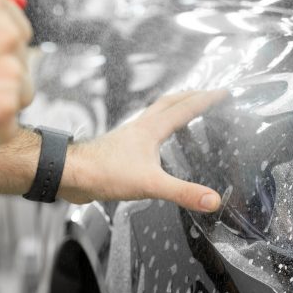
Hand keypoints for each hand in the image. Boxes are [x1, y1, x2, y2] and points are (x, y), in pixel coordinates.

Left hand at [59, 90, 227, 211]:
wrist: (69, 174)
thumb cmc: (104, 174)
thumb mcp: (150, 184)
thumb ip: (183, 192)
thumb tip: (212, 200)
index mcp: (151, 129)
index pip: (185, 109)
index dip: (206, 100)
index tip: (223, 92)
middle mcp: (141, 127)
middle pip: (169, 103)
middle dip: (190, 96)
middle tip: (207, 93)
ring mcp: (129, 137)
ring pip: (156, 114)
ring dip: (173, 108)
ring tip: (185, 110)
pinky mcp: (121, 149)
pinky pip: (146, 130)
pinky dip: (158, 127)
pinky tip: (158, 141)